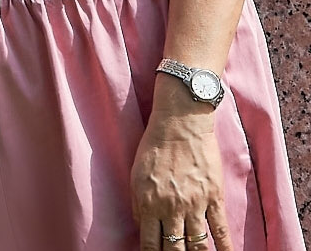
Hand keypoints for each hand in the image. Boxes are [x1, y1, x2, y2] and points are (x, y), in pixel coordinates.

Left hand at [131, 93, 231, 250]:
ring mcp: (195, 205)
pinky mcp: (214, 199)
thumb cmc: (155, 145)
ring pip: (198, 245)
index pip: (150, 242)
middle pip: (175, 249)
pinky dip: (225, 249)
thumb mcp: (136, 173)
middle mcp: (171, 208)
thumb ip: (138, 203)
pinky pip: (221, 231)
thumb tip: (141, 226)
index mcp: (149, 202)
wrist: (180, 123)